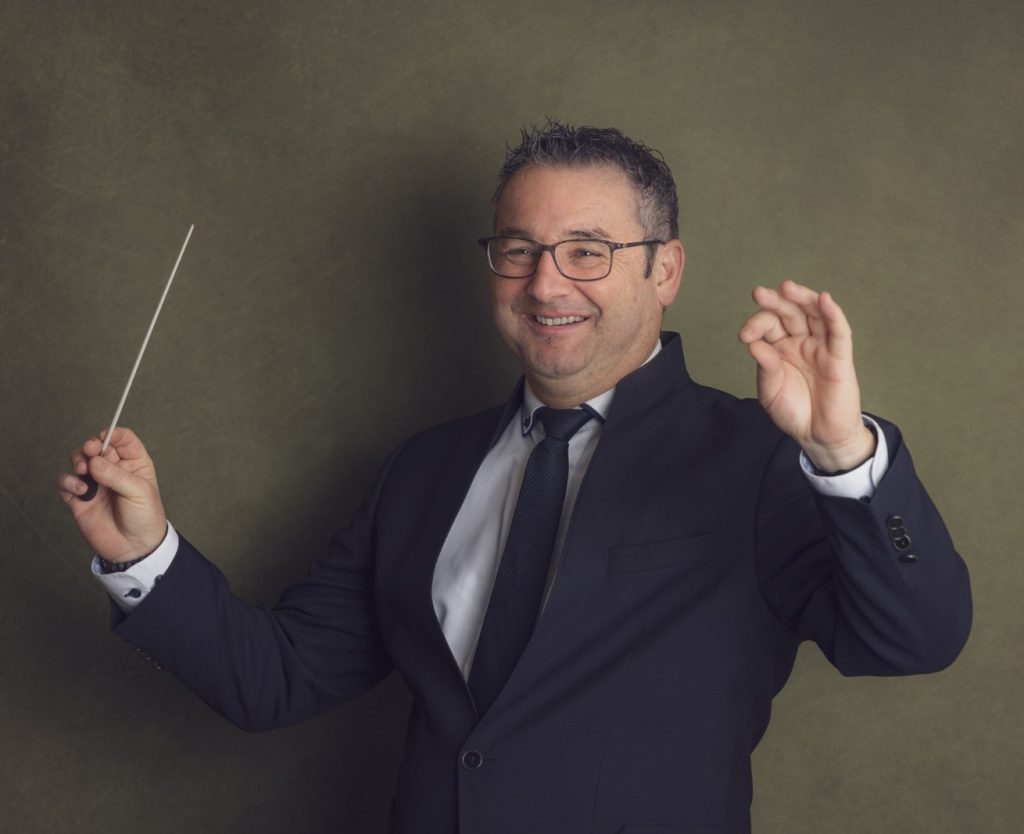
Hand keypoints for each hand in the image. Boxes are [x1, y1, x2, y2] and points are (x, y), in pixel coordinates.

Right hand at [57, 427, 167, 560]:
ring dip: (77, 460)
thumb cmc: (145, 517)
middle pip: (96, 446)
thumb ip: (116, 476)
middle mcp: (113, 470)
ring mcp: (95, 483)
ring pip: (78, 460)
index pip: (122, 439)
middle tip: (90, 452)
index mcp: (133, 463)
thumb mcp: (139, 492)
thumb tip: (94, 461)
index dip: (112, 434)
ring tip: (84, 470)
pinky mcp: (79, 498)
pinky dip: (68, 482)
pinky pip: (66, 482)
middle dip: (90, 445)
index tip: (104, 436)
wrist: (135, 548)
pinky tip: (81, 490)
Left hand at [738, 280, 875, 472]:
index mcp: (779, 348)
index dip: (756, 324)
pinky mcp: (840, 357)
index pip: (768, 325)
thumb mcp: (770, 391)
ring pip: (814, 314)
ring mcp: (820, 347)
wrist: (817, 436)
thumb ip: (766, 367)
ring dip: (803, 298)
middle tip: (759, 293)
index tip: (745, 336)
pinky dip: (833, 314)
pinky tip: (824, 300)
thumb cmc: (793, 411)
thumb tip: (754, 344)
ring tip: (787, 288)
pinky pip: (839, 331)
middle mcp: (800, 342)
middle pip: (789, 313)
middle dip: (774, 302)